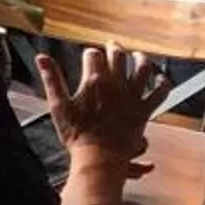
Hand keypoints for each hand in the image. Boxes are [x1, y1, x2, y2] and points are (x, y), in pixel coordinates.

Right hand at [36, 44, 160, 173]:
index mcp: (94, 81)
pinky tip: (161, 79)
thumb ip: (51, 79)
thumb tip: (41, 57)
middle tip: (112, 46)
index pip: (93, 55)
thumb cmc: (76, 134)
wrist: (99, 157)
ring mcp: (132, 97)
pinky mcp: (144, 111)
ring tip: (138, 55)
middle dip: (113, 48)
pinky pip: (159, 94)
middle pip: (118, 56)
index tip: (88, 56)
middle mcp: (116, 85)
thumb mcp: (58, 105)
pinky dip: (163, 84)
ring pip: (142, 69)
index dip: (89, 53)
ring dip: (141, 58)